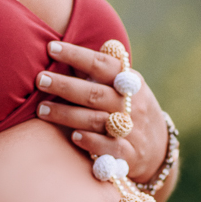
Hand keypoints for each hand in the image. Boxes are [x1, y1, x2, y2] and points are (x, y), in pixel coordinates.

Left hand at [35, 40, 168, 183]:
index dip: (77, 55)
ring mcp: (132, 130)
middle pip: (95, 93)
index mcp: (130, 82)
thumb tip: (66, 49)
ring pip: (96, 120)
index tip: (51, 47)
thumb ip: (99, 73)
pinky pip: (109, 148)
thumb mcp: (125, 88)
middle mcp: (132, 104)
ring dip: (67, 115)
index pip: (102, 64)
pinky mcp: (130, 154)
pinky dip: (91, 141)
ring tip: (41, 110)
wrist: (160, 149)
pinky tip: (73, 136)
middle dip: (65, 86)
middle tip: (40, 79)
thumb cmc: (132, 109)